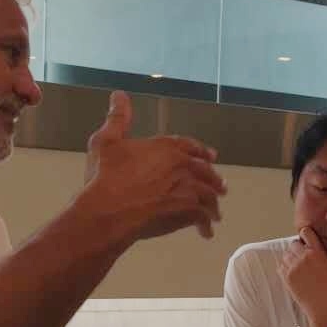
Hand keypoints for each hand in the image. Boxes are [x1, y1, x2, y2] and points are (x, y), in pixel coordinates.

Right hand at [83, 92, 225, 242]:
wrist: (110, 210)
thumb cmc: (106, 177)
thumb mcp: (106, 142)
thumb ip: (118, 118)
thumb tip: (119, 94)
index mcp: (166, 147)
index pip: (190, 146)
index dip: (201, 151)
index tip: (212, 156)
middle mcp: (182, 165)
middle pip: (205, 171)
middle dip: (213, 179)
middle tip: (221, 187)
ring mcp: (188, 188)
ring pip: (208, 195)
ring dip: (213, 204)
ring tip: (215, 213)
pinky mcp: (187, 211)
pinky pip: (203, 218)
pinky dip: (206, 224)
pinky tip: (205, 232)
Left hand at [280, 227, 326, 325]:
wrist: (325, 308)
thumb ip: (318, 255)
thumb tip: (308, 250)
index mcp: (318, 251)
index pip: (306, 232)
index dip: (304, 236)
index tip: (305, 241)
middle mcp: (305, 256)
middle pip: (293, 244)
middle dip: (296, 250)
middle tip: (301, 260)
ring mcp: (294, 266)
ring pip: (285, 255)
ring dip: (290, 259)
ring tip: (298, 270)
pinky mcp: (286, 276)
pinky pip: (280, 267)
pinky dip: (284, 269)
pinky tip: (293, 276)